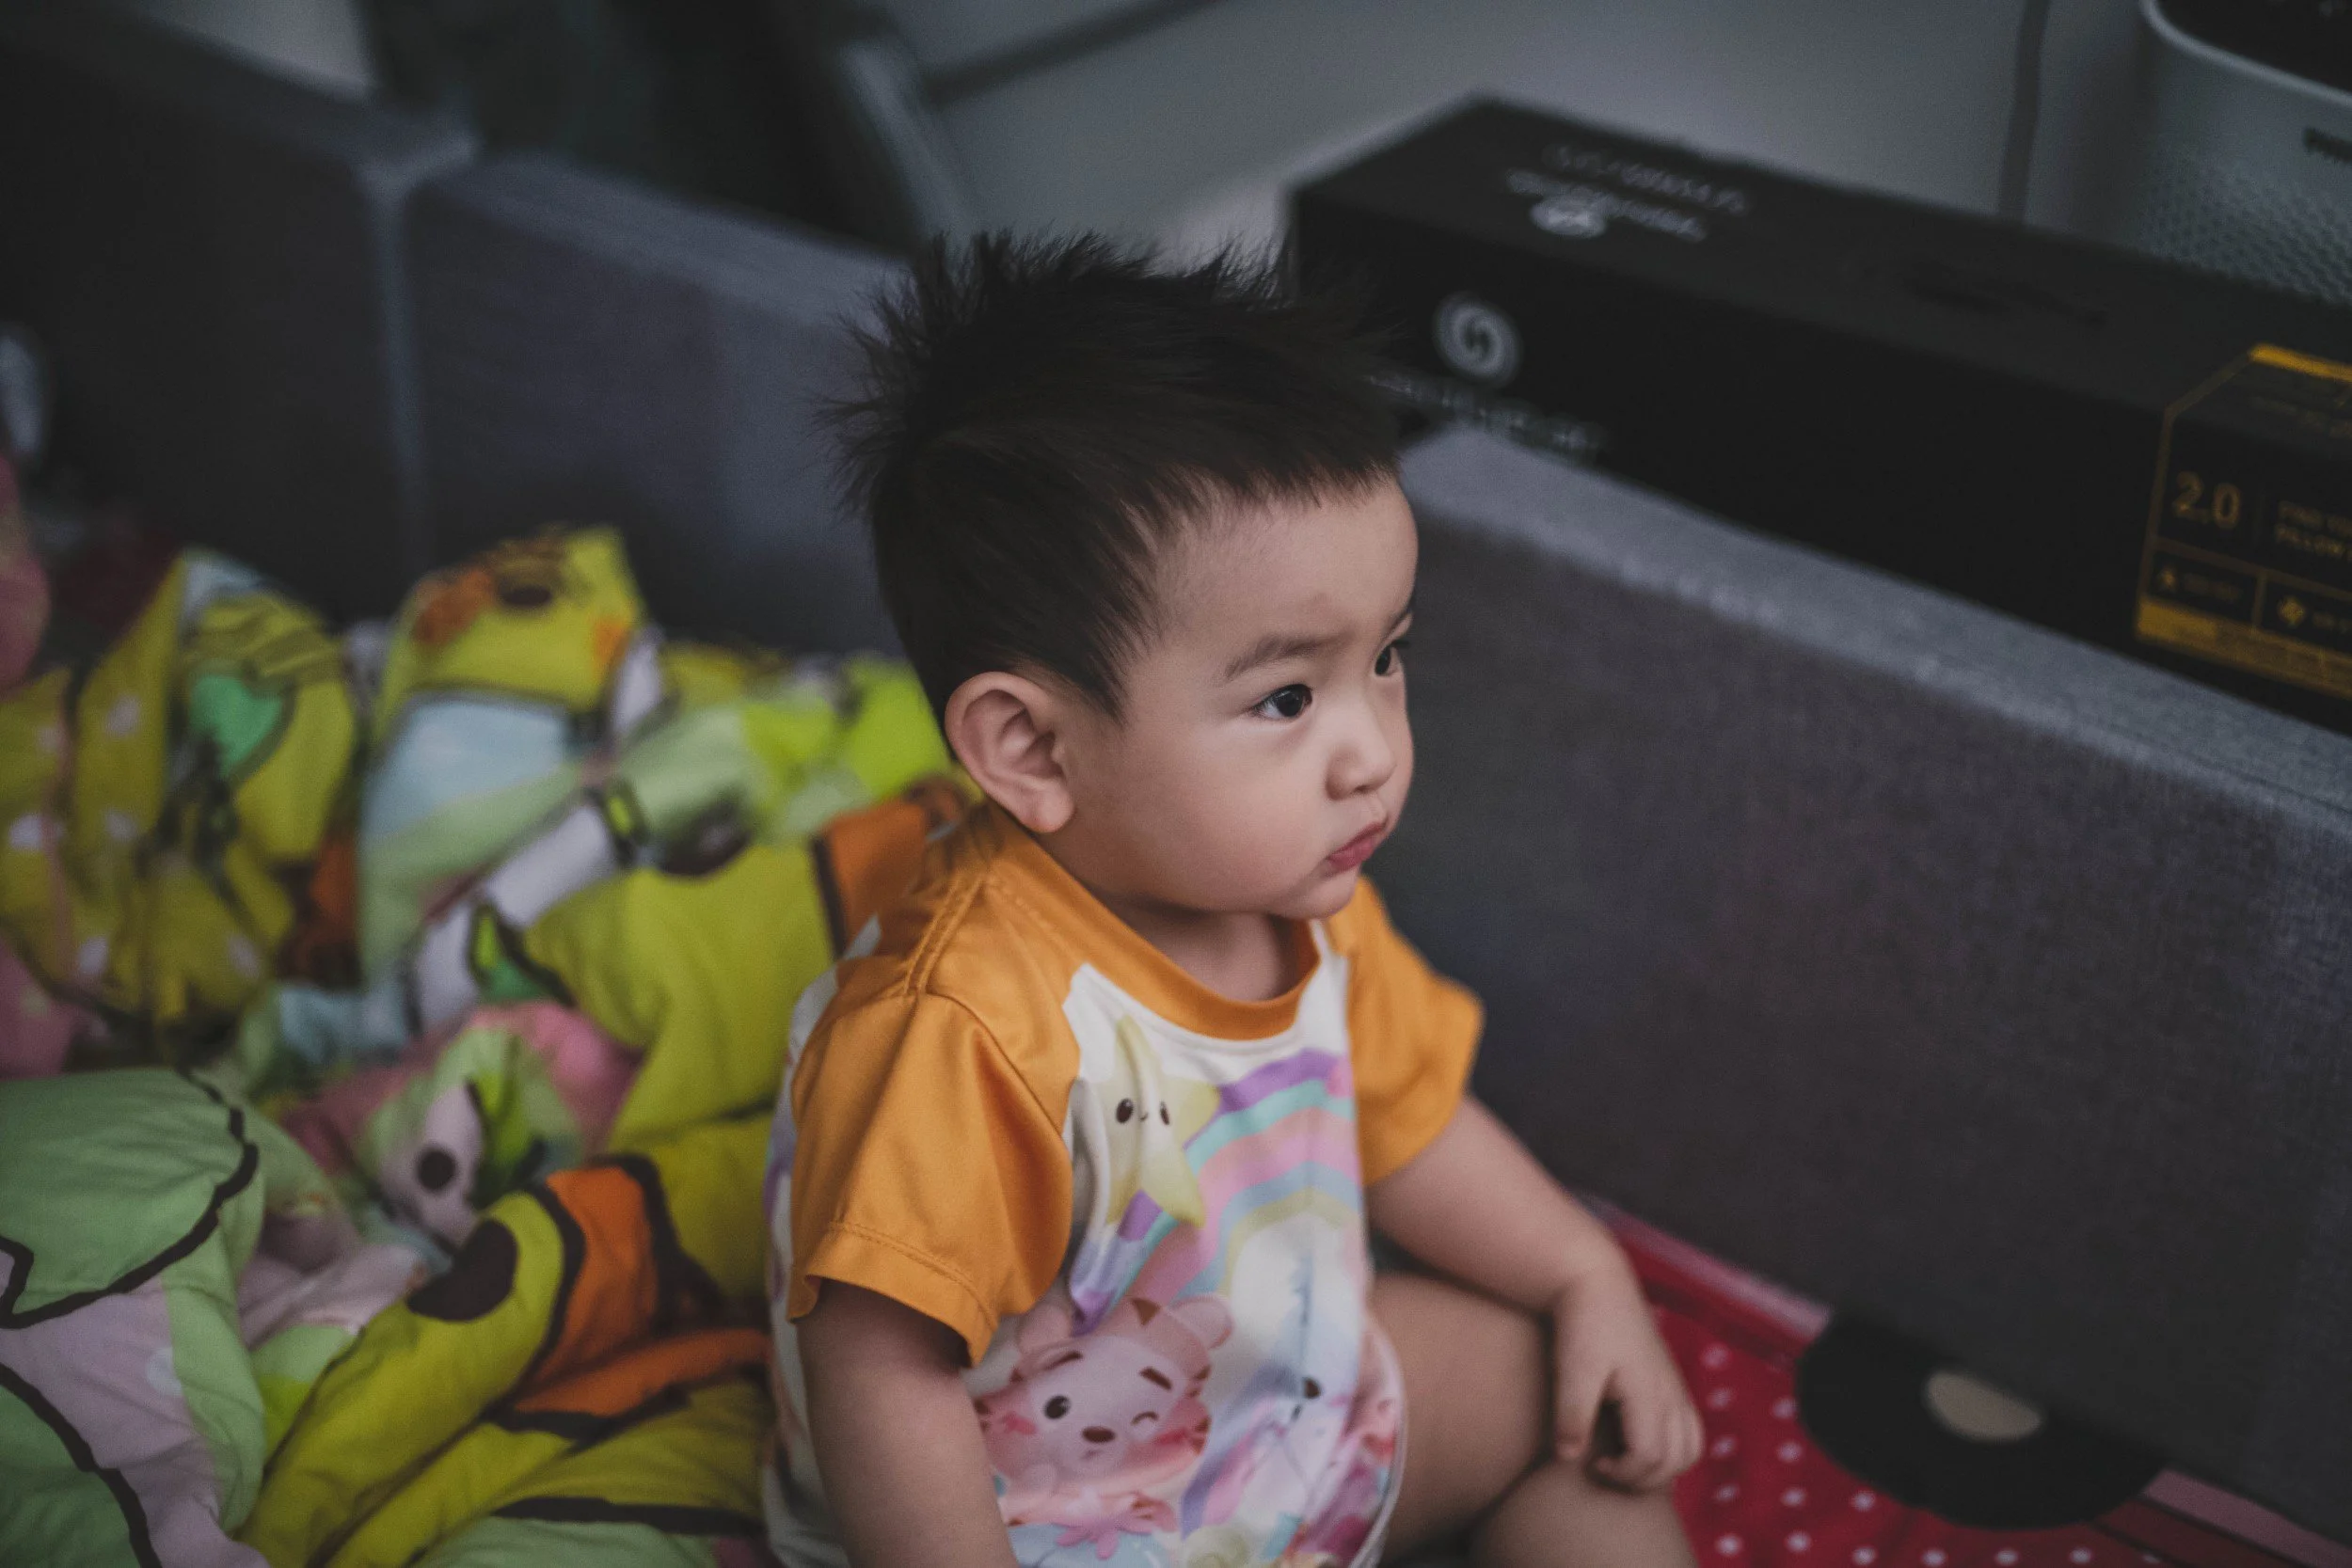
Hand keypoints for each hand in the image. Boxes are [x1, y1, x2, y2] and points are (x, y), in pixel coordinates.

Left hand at [1548, 1263, 1703, 1491]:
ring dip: (1663, 1468)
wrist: (1597, 1281)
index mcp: (1649, 1392)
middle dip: (1643, 1479)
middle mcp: (1671, 1394)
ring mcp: (1675, 1388)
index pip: (1651, 1457)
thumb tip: (1568, 1458)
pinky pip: (1689, 1430)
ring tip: (1624, 1461)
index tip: (1592, 1464)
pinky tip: (1637, 1443)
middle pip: (1677, 1460)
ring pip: (1690, 1448)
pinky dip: (1673, 1450)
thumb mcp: (1573, 1368)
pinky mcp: (1671, 1382)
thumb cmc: (1583, 1324)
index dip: (1623, 1474)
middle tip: (1605, 1469)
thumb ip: (1571, 1414)